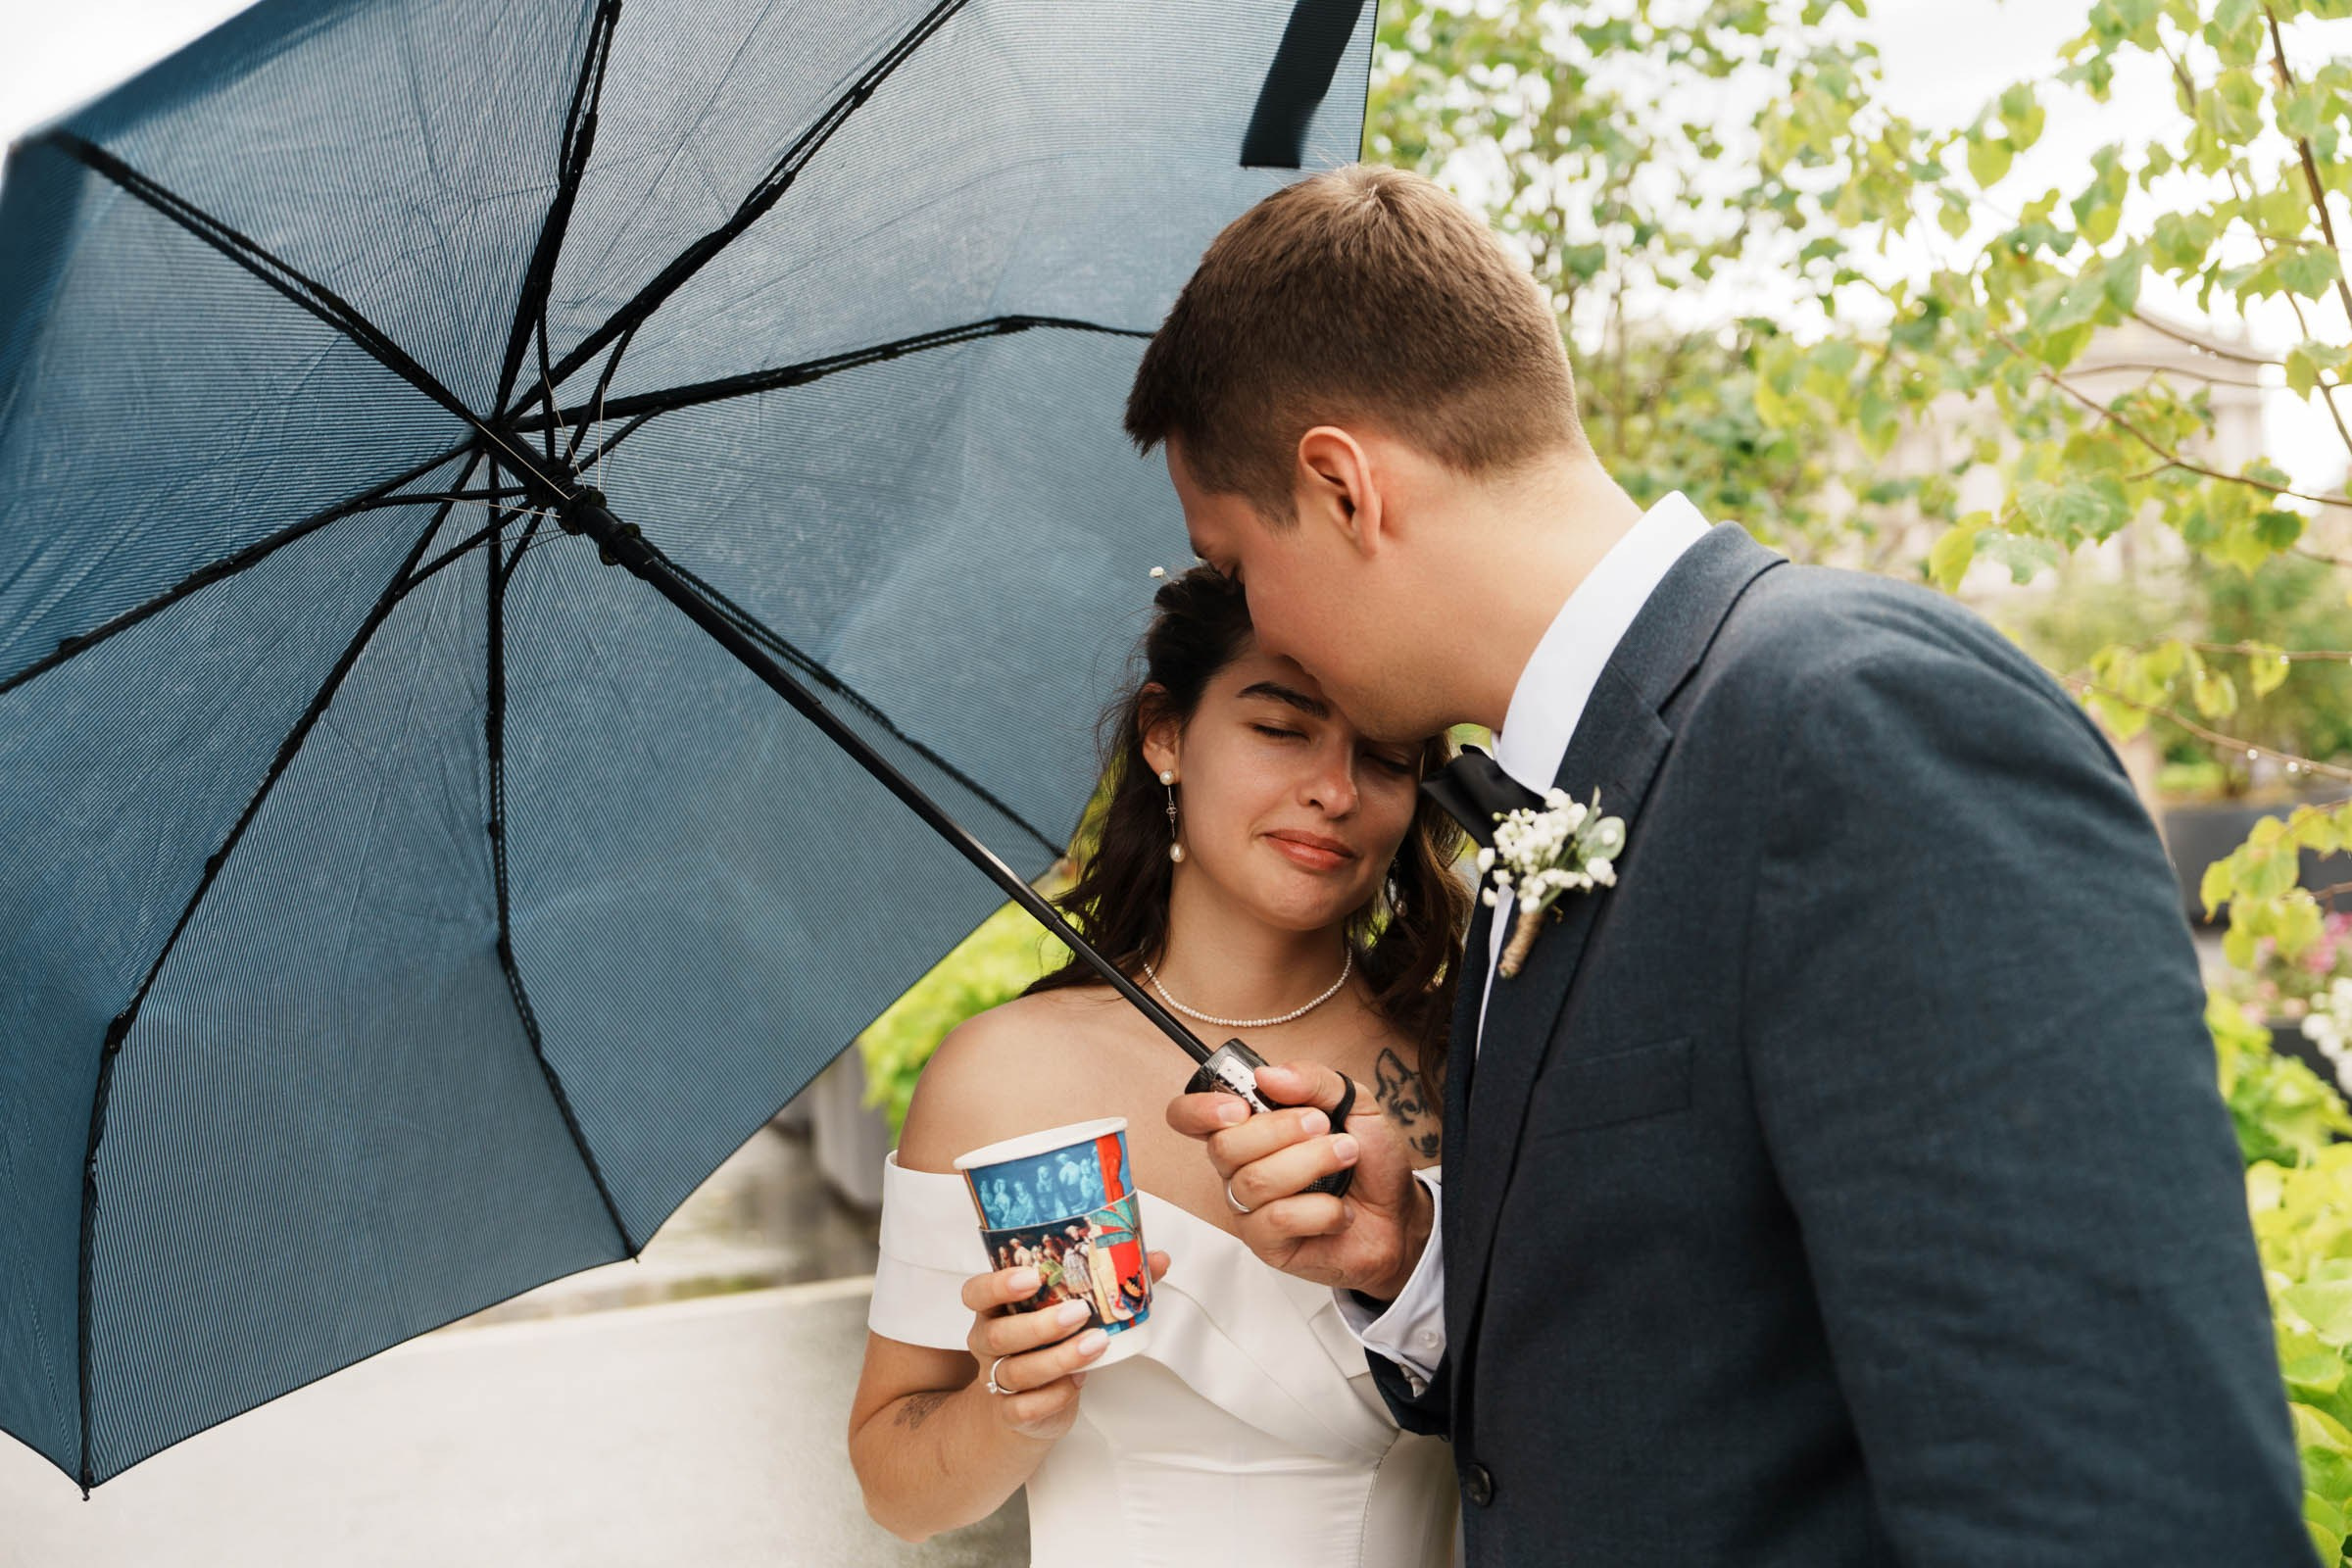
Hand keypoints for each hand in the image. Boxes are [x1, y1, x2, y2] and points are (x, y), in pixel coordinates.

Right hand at [959, 1253, 1170, 1441]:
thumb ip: (1110, 1281)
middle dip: (1041, 1325)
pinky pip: (1025, 1407)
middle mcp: (989, 1342)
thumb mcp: (1071, 1309)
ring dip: (1059, 1358)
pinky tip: (1079, 1382)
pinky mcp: (1012, 1412)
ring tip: (1097, 1343)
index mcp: (996, 1308)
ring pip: (1016, 1372)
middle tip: (1080, 1312)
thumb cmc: (1051, 1344)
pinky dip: (1055, 1395)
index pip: (976, 1291)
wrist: (1029, 1407)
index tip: (1031, 1277)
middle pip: (999, 1334)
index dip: (998, 1284)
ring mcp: (996, 1379)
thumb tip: (1159, 1259)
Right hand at [1165, 1060, 1430, 1298]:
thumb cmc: (1368, 1159)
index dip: (1199, 1110)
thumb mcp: (1352, 1102)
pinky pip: (1278, 1220)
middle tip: (1323, 1126)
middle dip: (1282, 1130)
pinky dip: (1322, 1209)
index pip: (1189, 1117)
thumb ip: (1312, 1080)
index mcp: (1248, 1128)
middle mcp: (1240, 1168)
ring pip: (1255, 1182)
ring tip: (1345, 1157)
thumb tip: (1268, 1075)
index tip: (1238, 1107)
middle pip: (1224, 1147)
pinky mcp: (1268, 1245)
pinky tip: (1340, 1210)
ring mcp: (1250, 1209)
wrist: (1400, 1215)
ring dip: (1311, 1163)